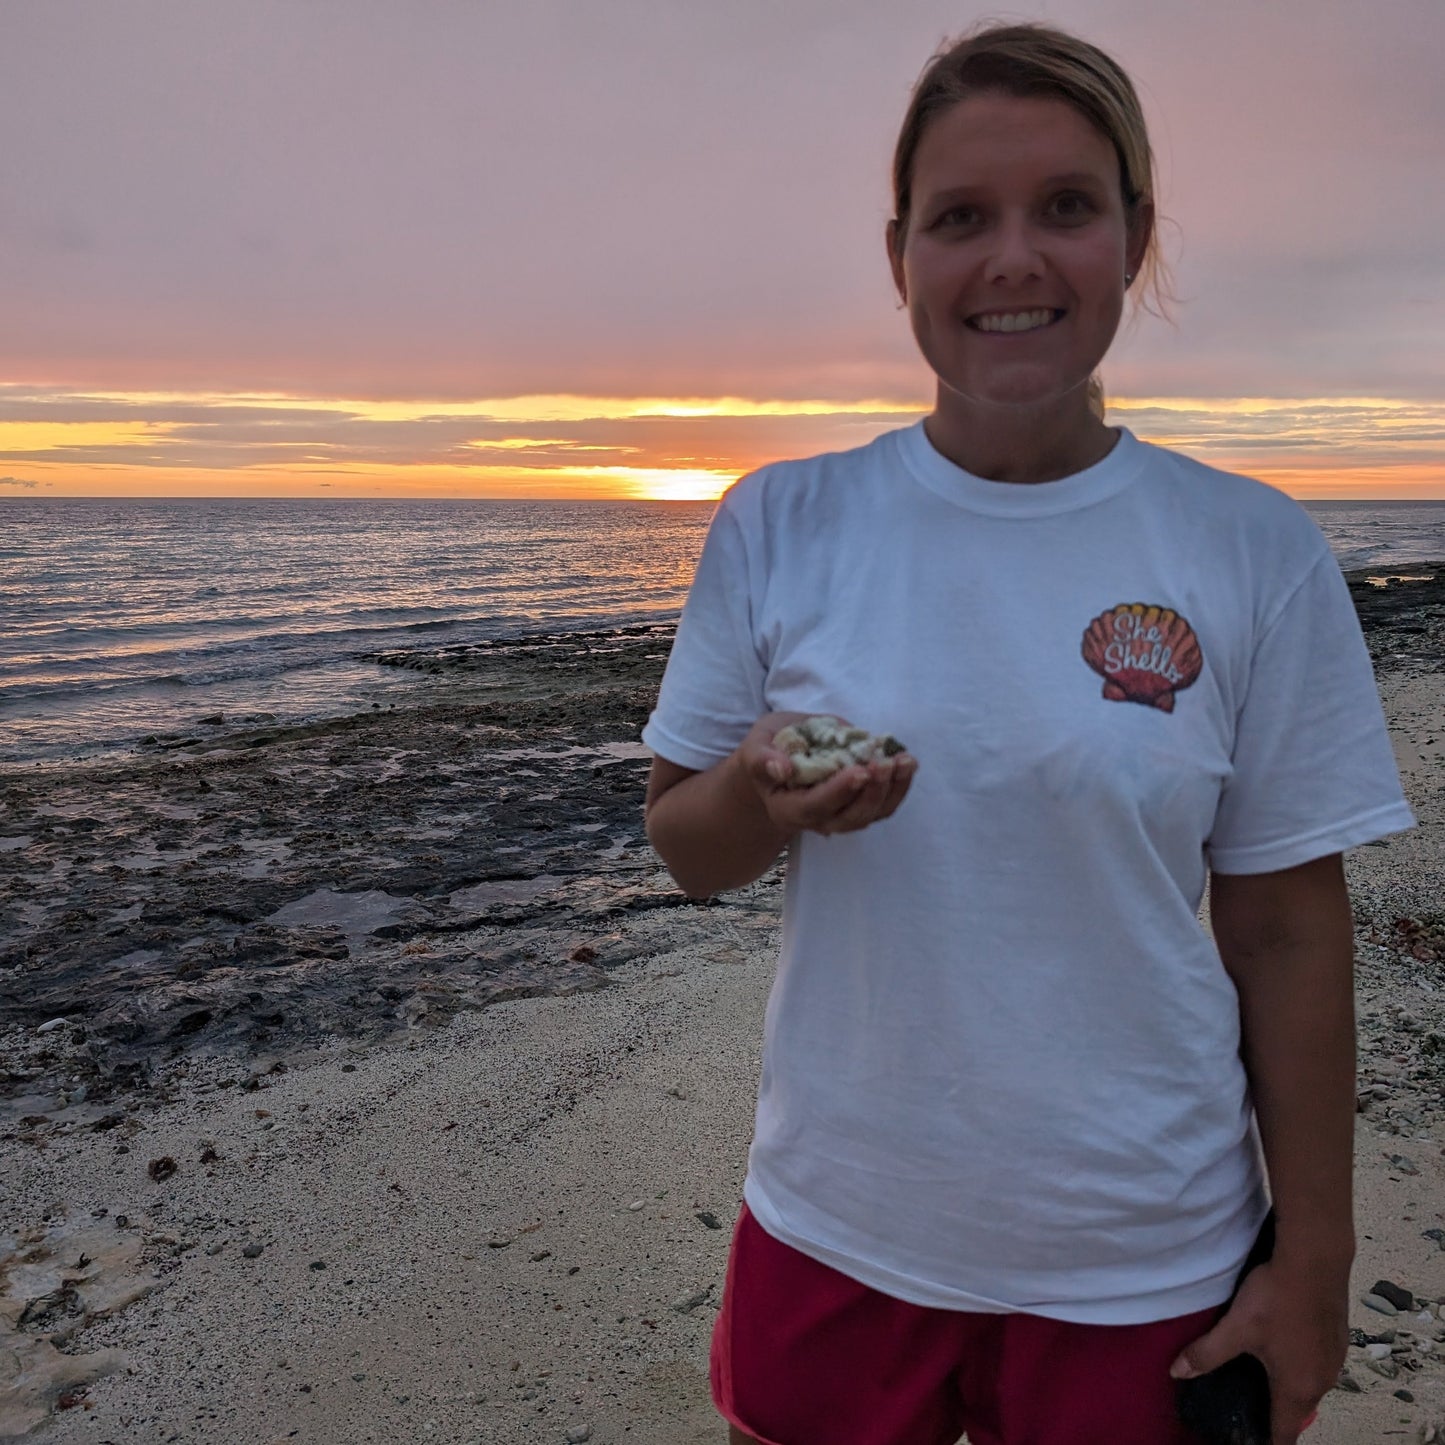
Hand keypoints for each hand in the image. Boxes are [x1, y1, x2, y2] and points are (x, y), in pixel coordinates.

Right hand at [735, 711, 916, 837]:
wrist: (781, 760)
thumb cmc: (768, 750)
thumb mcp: (756, 747)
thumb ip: (763, 759)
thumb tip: (782, 769)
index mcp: (787, 808)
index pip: (815, 806)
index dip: (839, 791)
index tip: (860, 770)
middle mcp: (816, 821)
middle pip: (849, 818)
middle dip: (872, 792)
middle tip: (886, 762)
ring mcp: (841, 817)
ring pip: (871, 815)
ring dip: (893, 790)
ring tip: (906, 761)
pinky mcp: (860, 807)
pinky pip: (883, 806)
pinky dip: (899, 787)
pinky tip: (907, 763)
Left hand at [1171, 1258, 1346, 1442]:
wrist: (1316, 1259)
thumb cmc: (1275, 1299)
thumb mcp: (1236, 1327)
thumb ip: (1207, 1353)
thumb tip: (1177, 1373)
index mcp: (1298, 1388)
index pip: (1285, 1432)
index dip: (1268, 1442)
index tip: (1250, 1441)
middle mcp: (1323, 1382)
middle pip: (1298, 1410)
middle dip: (1276, 1413)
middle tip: (1248, 1404)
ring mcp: (1335, 1360)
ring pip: (1310, 1386)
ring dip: (1290, 1388)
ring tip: (1263, 1377)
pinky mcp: (1338, 1338)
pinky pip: (1318, 1365)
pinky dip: (1301, 1366)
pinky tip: (1284, 1347)